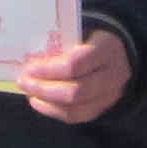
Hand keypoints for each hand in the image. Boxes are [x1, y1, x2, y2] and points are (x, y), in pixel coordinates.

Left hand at [15, 27, 133, 124]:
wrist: (122, 52)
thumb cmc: (92, 38)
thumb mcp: (81, 31)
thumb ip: (62, 42)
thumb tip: (30, 55)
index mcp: (106, 49)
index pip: (76, 65)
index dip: (49, 69)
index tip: (29, 67)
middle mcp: (113, 76)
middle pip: (76, 91)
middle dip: (44, 89)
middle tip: (24, 81)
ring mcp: (111, 96)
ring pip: (76, 109)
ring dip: (47, 103)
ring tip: (29, 92)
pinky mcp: (104, 108)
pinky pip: (78, 117)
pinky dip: (54, 111)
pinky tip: (39, 102)